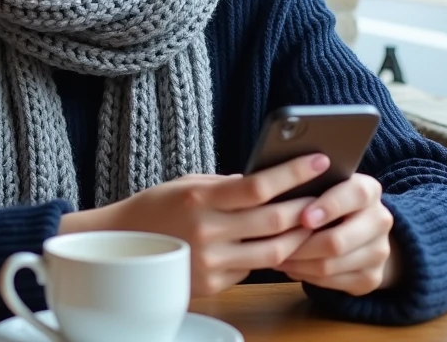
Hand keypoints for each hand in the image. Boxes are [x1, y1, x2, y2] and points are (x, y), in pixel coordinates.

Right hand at [60, 155, 330, 296]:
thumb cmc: (156, 207)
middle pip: (274, 220)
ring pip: (273, 251)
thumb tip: (268, 183)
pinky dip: (269, 256)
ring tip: (312, 222)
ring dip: (298, 237)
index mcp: (200, 198)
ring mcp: (211, 261)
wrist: (120, 245)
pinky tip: (279, 244)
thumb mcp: (188, 185)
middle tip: (326, 195)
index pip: (259, 185)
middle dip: (306, 207)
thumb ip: (227, 186)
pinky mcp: (212, 284)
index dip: (293, 173)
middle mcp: (207, 231)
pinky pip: (253, 268)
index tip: (319, 160)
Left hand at [278, 174, 398, 295]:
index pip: (354, 195)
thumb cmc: (326, 199)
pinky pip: (332, 282)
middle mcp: (380, 220)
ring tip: (274, 255)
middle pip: (338, 240)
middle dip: (301, 245)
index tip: (303, 218)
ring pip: (331, 265)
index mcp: (368, 190)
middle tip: (273, 244)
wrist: (360, 229)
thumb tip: (273, 186)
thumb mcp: (323, 184)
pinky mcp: (372, 277)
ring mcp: (380, 252)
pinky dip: (306, 276)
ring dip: (297, 263)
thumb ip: (307, 185)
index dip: (328, 207)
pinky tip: (289, 267)